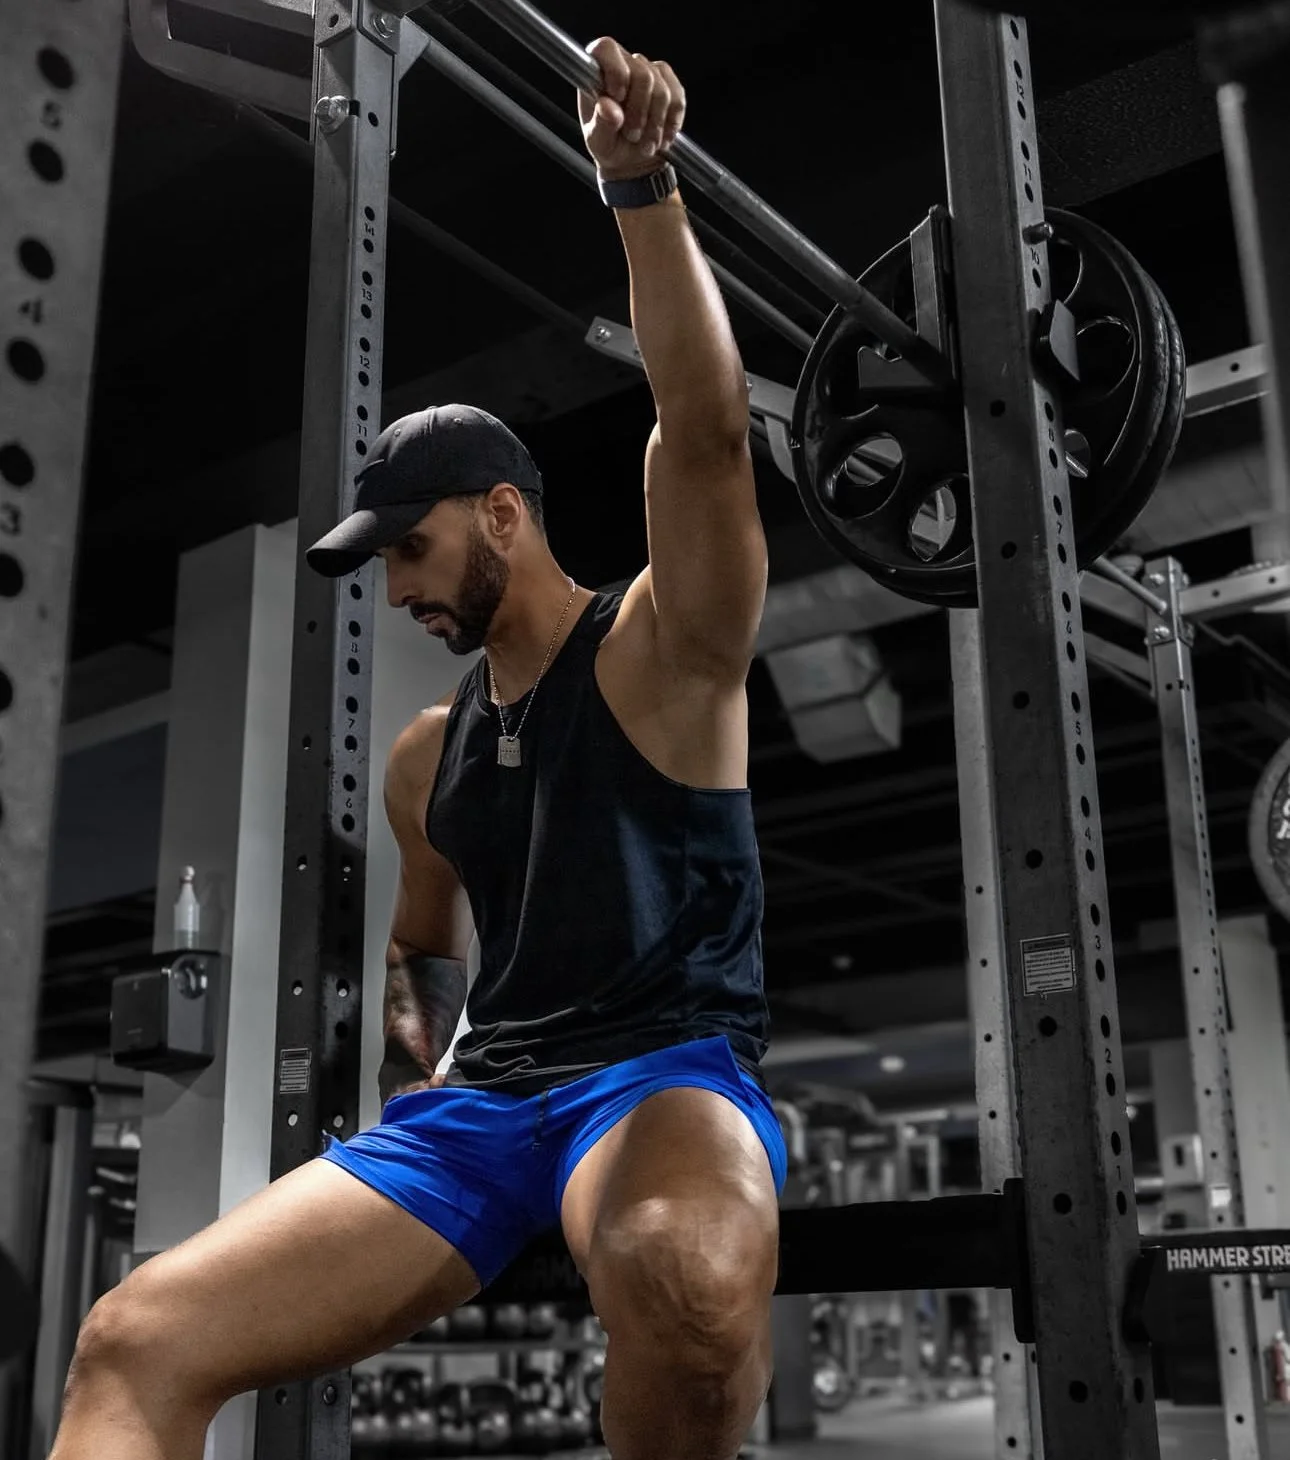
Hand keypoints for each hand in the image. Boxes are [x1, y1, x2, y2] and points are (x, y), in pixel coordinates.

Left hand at [579, 37, 685, 182]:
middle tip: (632, 136)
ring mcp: (649, 71)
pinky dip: (671, 123)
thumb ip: (600, 123)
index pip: (606, 49)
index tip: (618, 97)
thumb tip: (607, 107)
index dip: (616, 70)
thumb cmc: (608, 144)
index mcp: (598, 71)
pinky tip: (662, 138)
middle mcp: (624, 63)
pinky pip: (677, 99)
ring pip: (661, 90)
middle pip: (642, 74)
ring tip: (646, 144)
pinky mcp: (669, 84)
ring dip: (655, 124)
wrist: (630, 159)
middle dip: (639, 111)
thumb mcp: (597, 140)